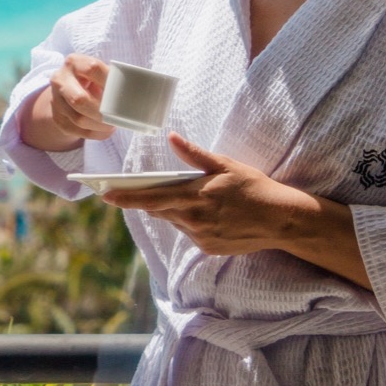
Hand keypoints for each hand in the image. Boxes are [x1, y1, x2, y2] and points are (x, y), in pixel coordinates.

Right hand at [20, 54, 115, 150]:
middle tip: (117, 116)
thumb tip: (136, 90)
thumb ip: (112, 78)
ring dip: (100, 125)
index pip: (93, 69)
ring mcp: (55, 100)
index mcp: (74, 63)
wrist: (66, 90)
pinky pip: (78, 131)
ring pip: (79, 119)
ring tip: (113, 124)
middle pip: (79, 99)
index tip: (123, 93)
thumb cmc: (91, 80)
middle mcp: (60, 80)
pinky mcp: (57, 118)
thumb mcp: (98, 72)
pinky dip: (96, 133)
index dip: (109, 82)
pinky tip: (106, 130)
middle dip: (102, 112)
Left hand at [100, 133, 311, 255]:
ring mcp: (201, 237)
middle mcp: (194, 220)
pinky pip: (189, 232)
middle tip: (131, 188)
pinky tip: (204, 211)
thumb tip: (172, 137)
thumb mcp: (225, 164)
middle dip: (146, 199)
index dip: (126, 198)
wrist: (280, 219)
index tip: (105, 194)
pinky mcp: (209, 248)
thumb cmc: (253, 186)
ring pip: (174, 221)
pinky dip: (189, 220)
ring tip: (184, 195)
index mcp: (195, 197)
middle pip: (158, 210)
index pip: (151, 199)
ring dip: (171, 209)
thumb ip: (195, 155)